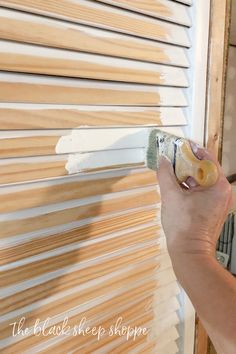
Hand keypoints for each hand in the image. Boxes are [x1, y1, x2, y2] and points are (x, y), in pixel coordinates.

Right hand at [157, 144, 232, 260]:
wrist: (189, 253)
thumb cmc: (185, 229)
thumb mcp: (170, 196)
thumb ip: (165, 174)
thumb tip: (163, 161)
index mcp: (218, 186)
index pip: (207, 158)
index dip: (192, 150)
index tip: (180, 146)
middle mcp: (222, 192)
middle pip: (204, 169)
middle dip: (187, 163)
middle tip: (172, 158)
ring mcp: (218, 202)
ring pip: (201, 180)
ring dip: (186, 175)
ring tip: (171, 172)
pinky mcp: (212, 209)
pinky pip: (201, 191)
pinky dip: (189, 187)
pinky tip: (175, 186)